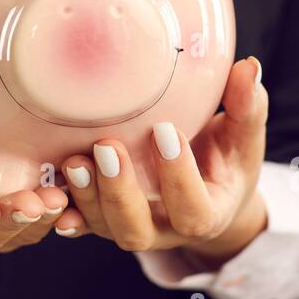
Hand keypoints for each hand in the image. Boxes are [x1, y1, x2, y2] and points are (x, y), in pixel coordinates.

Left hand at [54, 57, 268, 270]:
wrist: (210, 188)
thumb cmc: (227, 157)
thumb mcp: (244, 136)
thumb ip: (247, 106)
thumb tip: (249, 67)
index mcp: (207, 214)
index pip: (193, 210)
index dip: (179, 176)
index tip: (166, 129)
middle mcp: (166, 230)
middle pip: (138, 231)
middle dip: (120, 191)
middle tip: (106, 146)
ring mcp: (133, 227)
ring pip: (104, 228)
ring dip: (87, 197)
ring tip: (75, 160)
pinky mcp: (105, 219)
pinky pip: (82, 223)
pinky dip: (65, 210)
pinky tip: (50, 190)